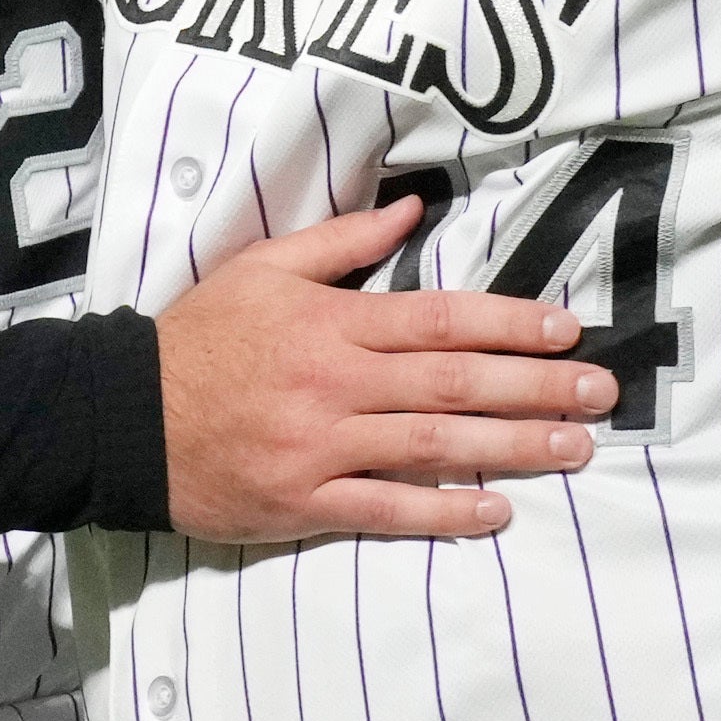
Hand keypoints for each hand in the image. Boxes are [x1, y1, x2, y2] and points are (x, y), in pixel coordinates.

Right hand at [156, 200, 613, 542]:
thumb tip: (412, 207)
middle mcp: (334, 384)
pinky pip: (384, 511)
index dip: (510, 324)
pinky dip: (442, 513)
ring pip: (432, 448)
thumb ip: (339, 243)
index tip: (567, 329)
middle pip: (453, 384)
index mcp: (330, 324)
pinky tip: (495, 512)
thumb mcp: (260, 268)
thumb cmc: (196, 338)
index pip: (439, 320)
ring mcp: (320, 448)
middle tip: (600, 393)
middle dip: (536, 388)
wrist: (120, 417)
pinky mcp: (302, 503)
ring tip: (573, 449)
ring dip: (511, 449)